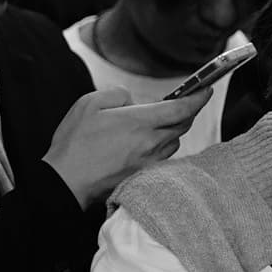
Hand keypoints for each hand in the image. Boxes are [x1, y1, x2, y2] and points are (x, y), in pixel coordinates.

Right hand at [44, 83, 212, 207]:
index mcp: (139, 122)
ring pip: (173, 142)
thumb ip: (117, 95)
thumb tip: (131, 101)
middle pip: (182, 126)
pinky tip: (147, 143)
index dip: (198, 97)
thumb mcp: (90, 103)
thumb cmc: (75, 142)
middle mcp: (150, 143)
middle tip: (183, 102)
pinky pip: (162, 157)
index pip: (182, 108)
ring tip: (159, 123)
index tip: (206, 89)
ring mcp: (148, 162)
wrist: (66, 182)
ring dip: (172, 130)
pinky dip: (161, 146)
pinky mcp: (142, 175)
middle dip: (187, 112)